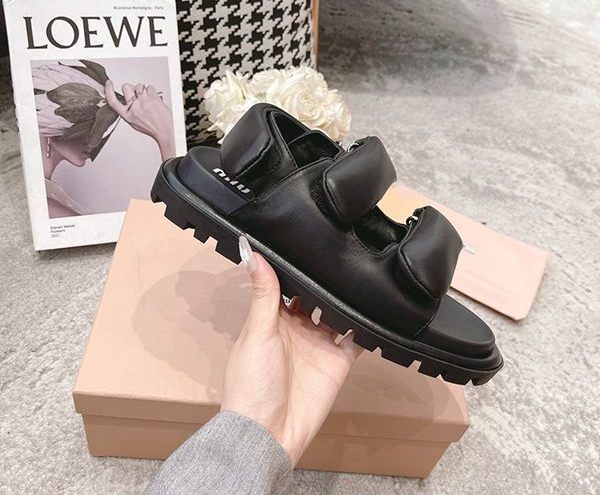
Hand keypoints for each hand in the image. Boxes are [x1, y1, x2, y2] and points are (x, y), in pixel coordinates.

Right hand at [105, 80, 175, 159]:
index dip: (109, 90)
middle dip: (131, 88)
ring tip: (148, 98)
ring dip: (143, 89)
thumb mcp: (135, 123)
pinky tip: (154, 98)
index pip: (113, 101)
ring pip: (138, 85)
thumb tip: (127, 100)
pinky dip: (152, 91)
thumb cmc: (153, 128)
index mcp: (127, 115)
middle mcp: (134, 108)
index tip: (109, 83)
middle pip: (126, 87)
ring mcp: (143, 102)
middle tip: (138, 95)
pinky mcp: (153, 98)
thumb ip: (129, 111)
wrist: (166, 130)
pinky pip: (149, 87)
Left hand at [221, 235, 361, 465]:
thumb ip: (263, 294)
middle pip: (315, 296)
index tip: (308, 240)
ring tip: (360, 272)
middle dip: (326, 279)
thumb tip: (250, 252)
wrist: (269, 433)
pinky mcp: (338, 360)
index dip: (297, 266)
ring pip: (337, 313)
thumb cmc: (251, 383)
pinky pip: (356, 338)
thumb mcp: (257, 332)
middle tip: (342, 251)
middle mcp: (298, 328)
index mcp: (273, 318)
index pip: (287, 285)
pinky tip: (374, 307)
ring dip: (346, 298)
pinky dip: (365, 325)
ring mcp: (319, 343)